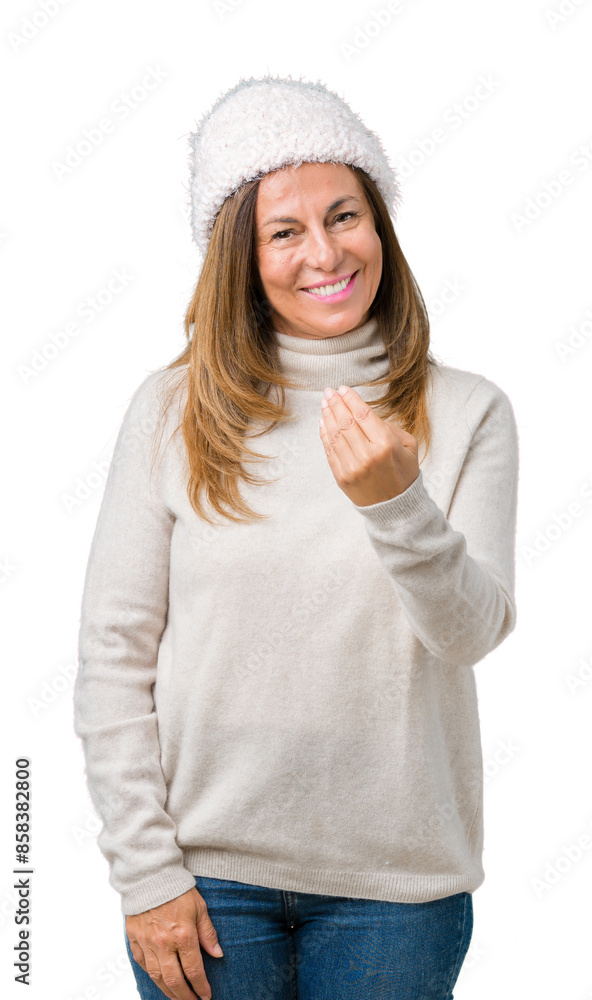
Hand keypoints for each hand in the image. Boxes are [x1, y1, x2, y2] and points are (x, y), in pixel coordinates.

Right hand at [125, 887, 222, 999]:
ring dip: (168, 991)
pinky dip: (152, 976)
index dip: (201, 987)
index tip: (206, 996)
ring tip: (177, 997)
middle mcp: (163, 943)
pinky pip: (142, 965)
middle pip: (174, 981)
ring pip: (157, 977)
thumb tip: (218, 954)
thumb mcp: (199, 907)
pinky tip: (159, 979)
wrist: (150, 875)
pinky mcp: (134, 939)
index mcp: (183, 934)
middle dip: (185, 997)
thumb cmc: (177, 889)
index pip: (193, 970)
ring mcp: (147, 942)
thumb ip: (208, 933)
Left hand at [319, 385, 419, 506]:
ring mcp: (352, 467)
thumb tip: (363, 414)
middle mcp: (367, 455)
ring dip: (327, 416)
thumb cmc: (404, 473)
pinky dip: (324, 434)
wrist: (396, 507)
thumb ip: (388, 427)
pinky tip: (323, 423)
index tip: (343, 388)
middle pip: (345, 421)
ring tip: (324, 403)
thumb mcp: (408, 446)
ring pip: (334, 434)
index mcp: (385, 444)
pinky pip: (329, 450)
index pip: (362, 414)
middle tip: (329, 392)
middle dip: (335, 403)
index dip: (350, 398)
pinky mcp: (341, 477)